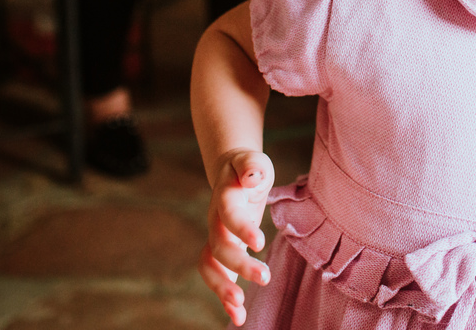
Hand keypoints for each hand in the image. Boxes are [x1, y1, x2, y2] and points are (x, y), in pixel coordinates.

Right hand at [198, 148, 274, 325]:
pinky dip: (225, 299)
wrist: (232, 174)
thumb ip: (252, 166)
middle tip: (265, 277)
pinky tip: (238, 316)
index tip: (260, 242)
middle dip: (239, 264)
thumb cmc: (249, 169)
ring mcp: (216, 238)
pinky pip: (218, 277)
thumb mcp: (253, 161)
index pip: (229, 214)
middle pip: (219, 246)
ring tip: (240, 306)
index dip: (242, 228)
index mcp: (225, 198)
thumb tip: (251, 176)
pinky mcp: (223, 253)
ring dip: (223, 287)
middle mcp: (216, 221)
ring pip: (210, 266)